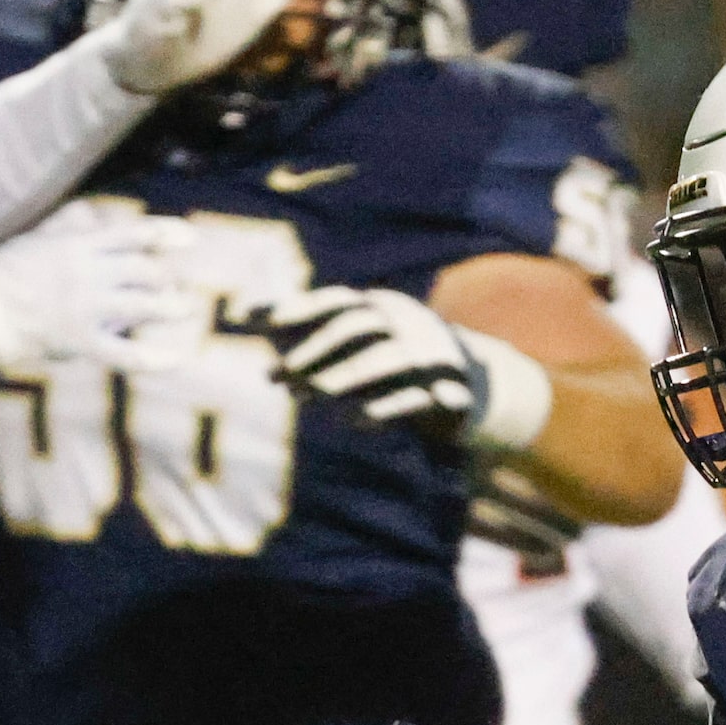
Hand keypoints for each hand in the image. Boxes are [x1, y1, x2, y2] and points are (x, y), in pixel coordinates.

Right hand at [0, 203, 198, 371]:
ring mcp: (84, 306)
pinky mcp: (77, 340)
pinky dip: (154, 358)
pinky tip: (177, 359)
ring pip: (143, 305)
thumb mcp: (32, 239)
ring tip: (184, 309)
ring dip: (170, 307)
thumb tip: (88, 212)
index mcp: (76, 246)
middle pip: (145, 270)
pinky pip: (125, 353)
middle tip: (172, 286)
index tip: (190, 238)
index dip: (165, 234)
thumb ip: (65, 226)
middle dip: (164, 277)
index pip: (132, 235)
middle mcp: (86, 272)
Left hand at [247, 285, 550, 452]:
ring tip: (306, 399)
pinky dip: (379, 410)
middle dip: (313, 352)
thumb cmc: (399, 366)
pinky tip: (351, 423)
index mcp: (385, 307)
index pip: (339, 301)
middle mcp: (408, 324)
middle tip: (278, 378)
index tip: (263, 324)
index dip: (301, 308)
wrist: (478, 389)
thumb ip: (312, 332)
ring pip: (381, 361)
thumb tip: (247, 314)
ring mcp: (430, 355)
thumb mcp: (361, 344)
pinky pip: (410, 398)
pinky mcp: (447, 392)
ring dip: (339, 379)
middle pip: (355, 329)